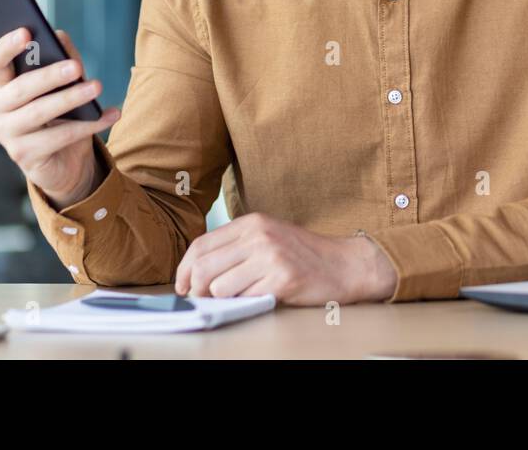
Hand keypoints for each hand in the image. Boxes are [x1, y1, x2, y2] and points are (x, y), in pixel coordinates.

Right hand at [0, 26, 120, 208]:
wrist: (66, 161)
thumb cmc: (61, 116)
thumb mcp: (63, 86)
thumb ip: (61, 60)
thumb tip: (60, 36)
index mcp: (0, 86)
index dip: (6, 46)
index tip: (26, 32)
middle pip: (20, 88)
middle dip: (49, 75)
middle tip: (76, 66)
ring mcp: (6, 134)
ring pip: (39, 112)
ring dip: (71, 98)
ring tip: (97, 87)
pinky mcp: (23, 156)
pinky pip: (59, 136)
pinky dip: (88, 125)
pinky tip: (110, 115)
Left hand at [174, 212, 397, 304]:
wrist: (344, 264)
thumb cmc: (302, 255)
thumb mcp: (267, 238)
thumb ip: (236, 248)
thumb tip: (195, 272)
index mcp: (252, 223)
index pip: (201, 245)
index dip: (184, 269)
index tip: (182, 286)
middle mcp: (259, 236)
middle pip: (204, 267)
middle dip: (196, 289)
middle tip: (201, 300)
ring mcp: (271, 256)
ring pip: (220, 287)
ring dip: (224, 299)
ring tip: (241, 296)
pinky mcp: (282, 278)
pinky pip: (246, 298)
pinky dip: (247, 303)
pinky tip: (261, 297)